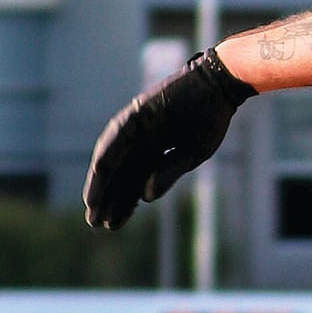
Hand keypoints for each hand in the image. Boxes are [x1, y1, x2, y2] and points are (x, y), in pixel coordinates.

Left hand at [84, 50, 254, 228]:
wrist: (218, 87)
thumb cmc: (211, 119)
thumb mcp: (192, 154)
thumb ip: (168, 173)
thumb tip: (146, 197)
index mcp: (155, 152)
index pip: (133, 183)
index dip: (123, 205)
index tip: (111, 225)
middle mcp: (141, 141)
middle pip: (119, 175)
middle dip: (108, 199)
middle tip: (96, 223)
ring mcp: (136, 127)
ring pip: (113, 159)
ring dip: (101, 182)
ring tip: (93, 206)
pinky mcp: (135, 113)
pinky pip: (116, 136)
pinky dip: (107, 154)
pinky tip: (99, 175)